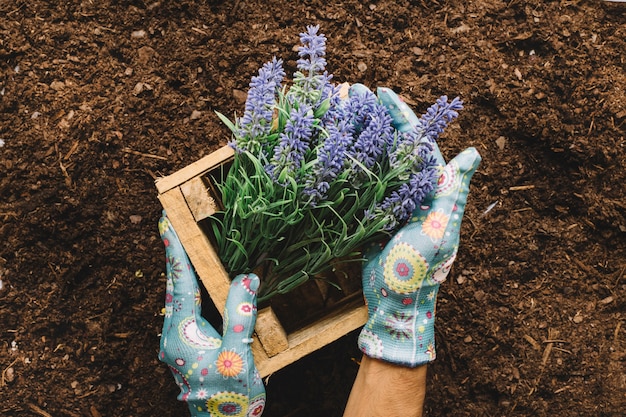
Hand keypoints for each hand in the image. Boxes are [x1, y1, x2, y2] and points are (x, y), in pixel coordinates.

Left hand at [158, 213, 264, 415]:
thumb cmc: (229, 398)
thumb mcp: (238, 357)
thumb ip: (240, 316)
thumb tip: (247, 277)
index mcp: (180, 335)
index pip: (179, 284)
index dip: (175, 252)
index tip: (167, 224)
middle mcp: (172, 336)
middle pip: (173, 287)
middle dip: (173, 254)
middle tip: (171, 225)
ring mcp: (177, 342)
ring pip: (178, 298)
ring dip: (181, 271)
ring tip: (182, 245)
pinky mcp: (187, 347)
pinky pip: (187, 309)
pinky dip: (191, 288)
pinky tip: (197, 282)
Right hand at [357, 87, 480, 366]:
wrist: (396, 303)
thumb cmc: (421, 269)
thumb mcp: (439, 229)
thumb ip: (452, 191)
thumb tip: (474, 152)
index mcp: (431, 188)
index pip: (416, 142)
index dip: (398, 115)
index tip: (379, 91)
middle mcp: (410, 190)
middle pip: (391, 144)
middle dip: (371, 117)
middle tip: (348, 92)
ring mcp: (389, 201)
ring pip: (373, 159)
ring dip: (355, 134)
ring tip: (334, 111)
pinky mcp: (371, 214)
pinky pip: (359, 183)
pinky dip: (345, 163)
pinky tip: (329, 148)